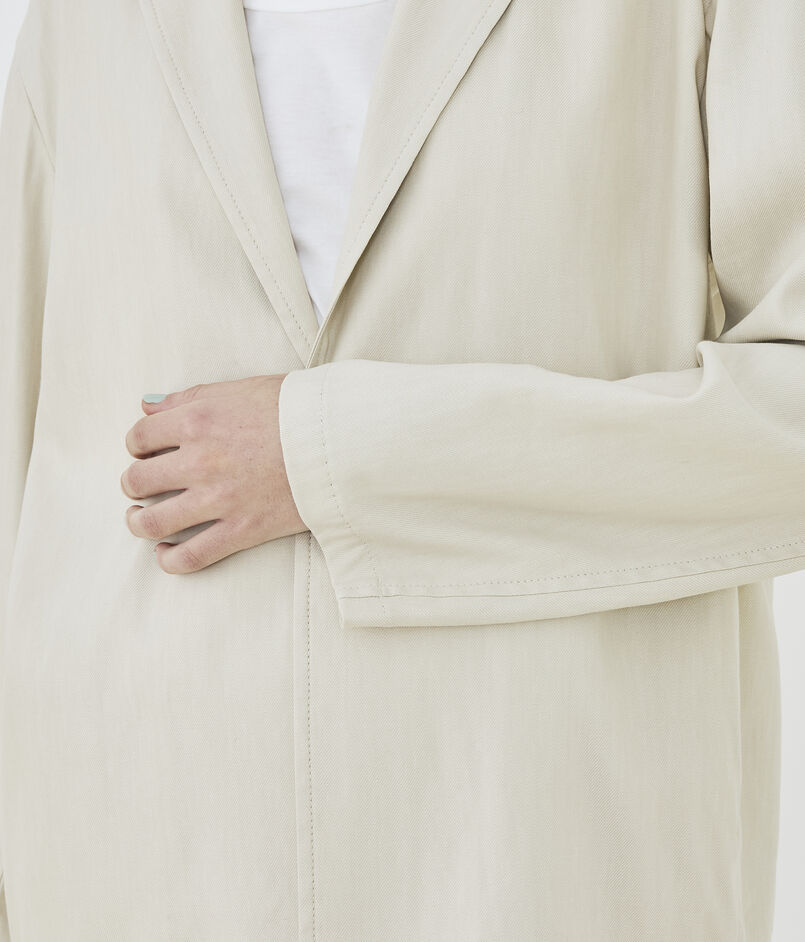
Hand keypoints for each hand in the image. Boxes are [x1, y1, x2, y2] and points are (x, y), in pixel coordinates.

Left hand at [121, 374, 307, 572]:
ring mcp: (219, 499)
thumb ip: (190, 397)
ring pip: (152, 522)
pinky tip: (166, 553)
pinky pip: (190, 557)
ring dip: (138, 522)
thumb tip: (148, 406)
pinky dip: (169, 560)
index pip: (139, 436)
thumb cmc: (296, 408)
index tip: (147, 451)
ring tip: (142, 519)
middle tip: (145, 485)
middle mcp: (200, 460)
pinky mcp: (241, 530)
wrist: (341, 439)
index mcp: (197, 420)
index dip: (137, 445)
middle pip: (138, 480)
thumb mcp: (240, 388)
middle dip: (135, 483)